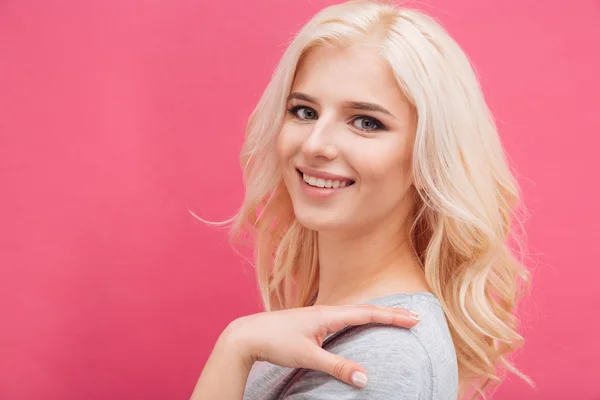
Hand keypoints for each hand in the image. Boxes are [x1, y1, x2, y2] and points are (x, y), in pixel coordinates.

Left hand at [222, 303, 419, 387]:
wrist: (248, 334)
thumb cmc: (276, 341)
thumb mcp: (308, 357)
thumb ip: (337, 367)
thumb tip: (365, 379)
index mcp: (328, 315)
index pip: (367, 314)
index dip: (392, 317)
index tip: (414, 318)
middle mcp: (326, 311)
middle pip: (364, 310)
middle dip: (390, 314)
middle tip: (414, 317)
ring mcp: (319, 315)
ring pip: (354, 312)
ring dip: (376, 315)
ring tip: (395, 319)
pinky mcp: (312, 322)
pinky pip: (343, 318)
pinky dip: (360, 319)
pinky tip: (360, 324)